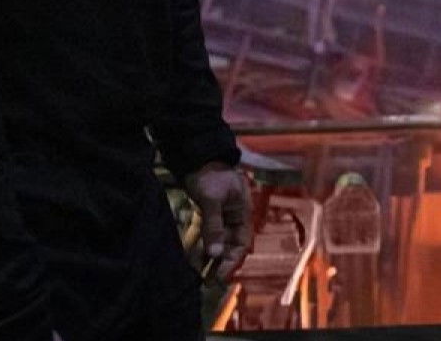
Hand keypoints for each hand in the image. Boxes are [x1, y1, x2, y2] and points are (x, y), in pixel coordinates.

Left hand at [185, 162, 251, 282]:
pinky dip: (205, 249)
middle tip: (209, 282)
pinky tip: (196, 260)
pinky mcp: (212, 217)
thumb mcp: (212, 199)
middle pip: (232, 247)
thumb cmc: (210, 176)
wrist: (199, 159)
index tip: (221, 276)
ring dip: (213, 260)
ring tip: (202, 277)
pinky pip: (210, 238)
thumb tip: (215, 253)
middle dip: (222, 265)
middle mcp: (236, 219)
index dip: (233, 261)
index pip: (242, 244)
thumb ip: (214, 226)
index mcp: (243, 213)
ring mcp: (224, 219)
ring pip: (220, 244)